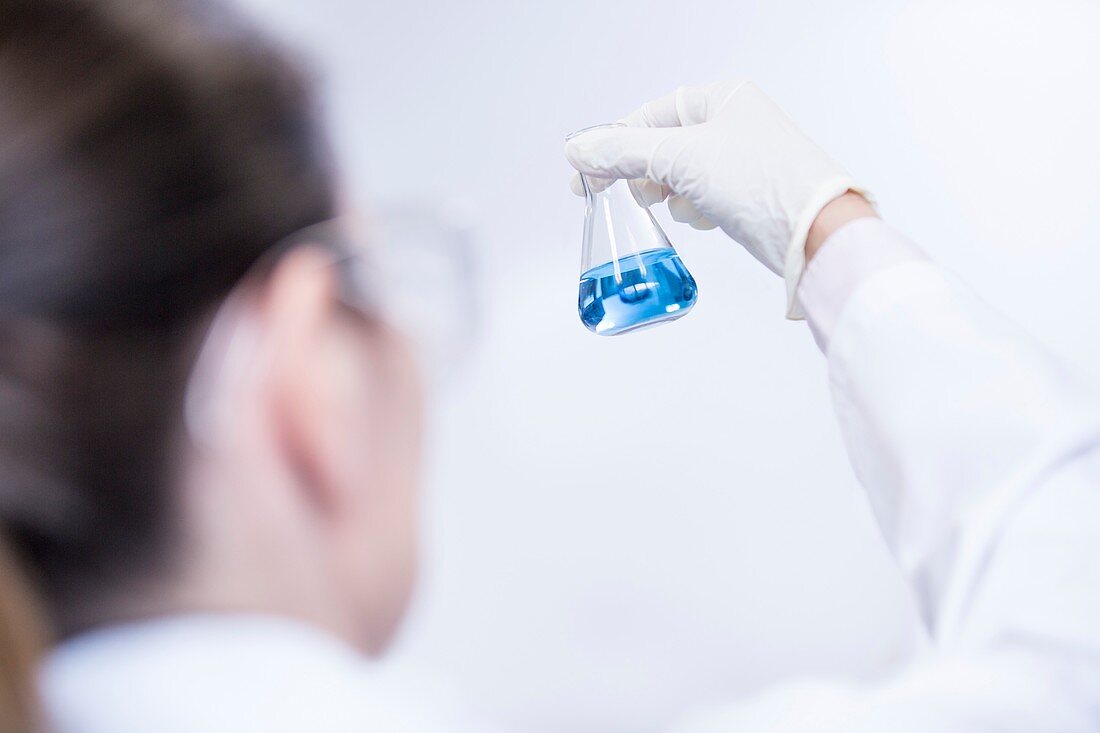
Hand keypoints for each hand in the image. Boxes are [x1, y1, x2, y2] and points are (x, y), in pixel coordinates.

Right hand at [564, 80, 870, 317]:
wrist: (811, 232)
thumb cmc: (763, 182)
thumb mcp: (680, 157)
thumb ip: (623, 151)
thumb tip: (579, 148)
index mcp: (721, 99)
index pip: (650, 114)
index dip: (615, 141)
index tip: (585, 169)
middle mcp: (731, 125)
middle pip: (661, 146)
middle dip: (644, 172)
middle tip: (623, 191)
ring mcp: (738, 162)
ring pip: (678, 176)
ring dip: (670, 194)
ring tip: (678, 203)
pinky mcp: (743, 197)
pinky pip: (698, 199)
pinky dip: (694, 210)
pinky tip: (705, 218)